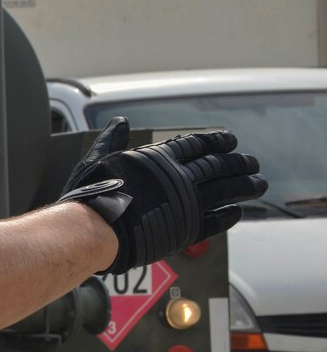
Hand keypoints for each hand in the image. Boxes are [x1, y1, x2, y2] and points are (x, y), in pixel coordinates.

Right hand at [58, 117, 266, 273]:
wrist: (95, 229)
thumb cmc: (92, 195)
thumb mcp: (99, 159)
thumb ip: (112, 141)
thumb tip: (120, 122)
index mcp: (159, 158)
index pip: (196, 144)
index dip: (216, 140)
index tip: (230, 140)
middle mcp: (179, 177)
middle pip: (218, 165)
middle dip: (238, 163)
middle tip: (252, 163)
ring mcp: (187, 203)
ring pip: (226, 190)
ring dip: (245, 185)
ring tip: (259, 184)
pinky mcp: (188, 228)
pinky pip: (218, 219)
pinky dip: (230, 215)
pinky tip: (238, 211)